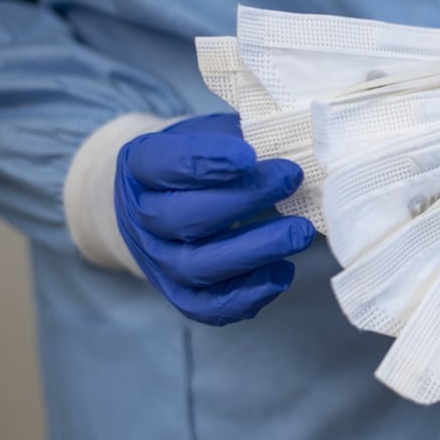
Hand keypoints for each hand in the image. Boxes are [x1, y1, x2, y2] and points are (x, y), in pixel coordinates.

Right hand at [115, 113, 313, 324]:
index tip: (249, 155)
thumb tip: (290, 138)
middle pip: (182, 219)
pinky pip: (208, 307)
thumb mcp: (208, 133)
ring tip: (300, 232)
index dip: (207, 161)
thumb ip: (239, 135)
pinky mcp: (179, 293)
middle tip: (291, 180)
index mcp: (140, 166)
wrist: (161, 199)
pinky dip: (249, 294)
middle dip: (243, 201)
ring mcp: (157, 260)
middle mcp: (140, 216)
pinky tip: (283, 271)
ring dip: (254, 251)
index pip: (165, 164)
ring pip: (197, 267)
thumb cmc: (197, 159)